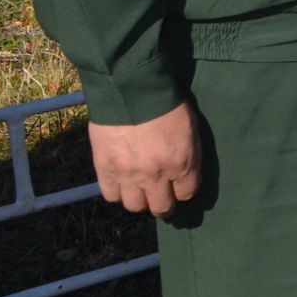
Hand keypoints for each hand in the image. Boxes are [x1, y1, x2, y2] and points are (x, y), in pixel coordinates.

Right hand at [90, 101, 200, 216]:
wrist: (131, 89)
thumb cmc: (167, 103)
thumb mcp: (191, 128)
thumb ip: (189, 155)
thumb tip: (184, 174)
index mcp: (182, 164)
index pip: (187, 193)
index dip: (184, 191)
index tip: (180, 187)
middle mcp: (156, 176)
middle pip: (161, 207)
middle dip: (164, 203)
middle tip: (162, 196)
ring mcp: (128, 175)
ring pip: (135, 206)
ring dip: (140, 199)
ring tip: (140, 188)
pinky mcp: (105, 169)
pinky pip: (112, 195)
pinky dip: (118, 191)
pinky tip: (122, 182)